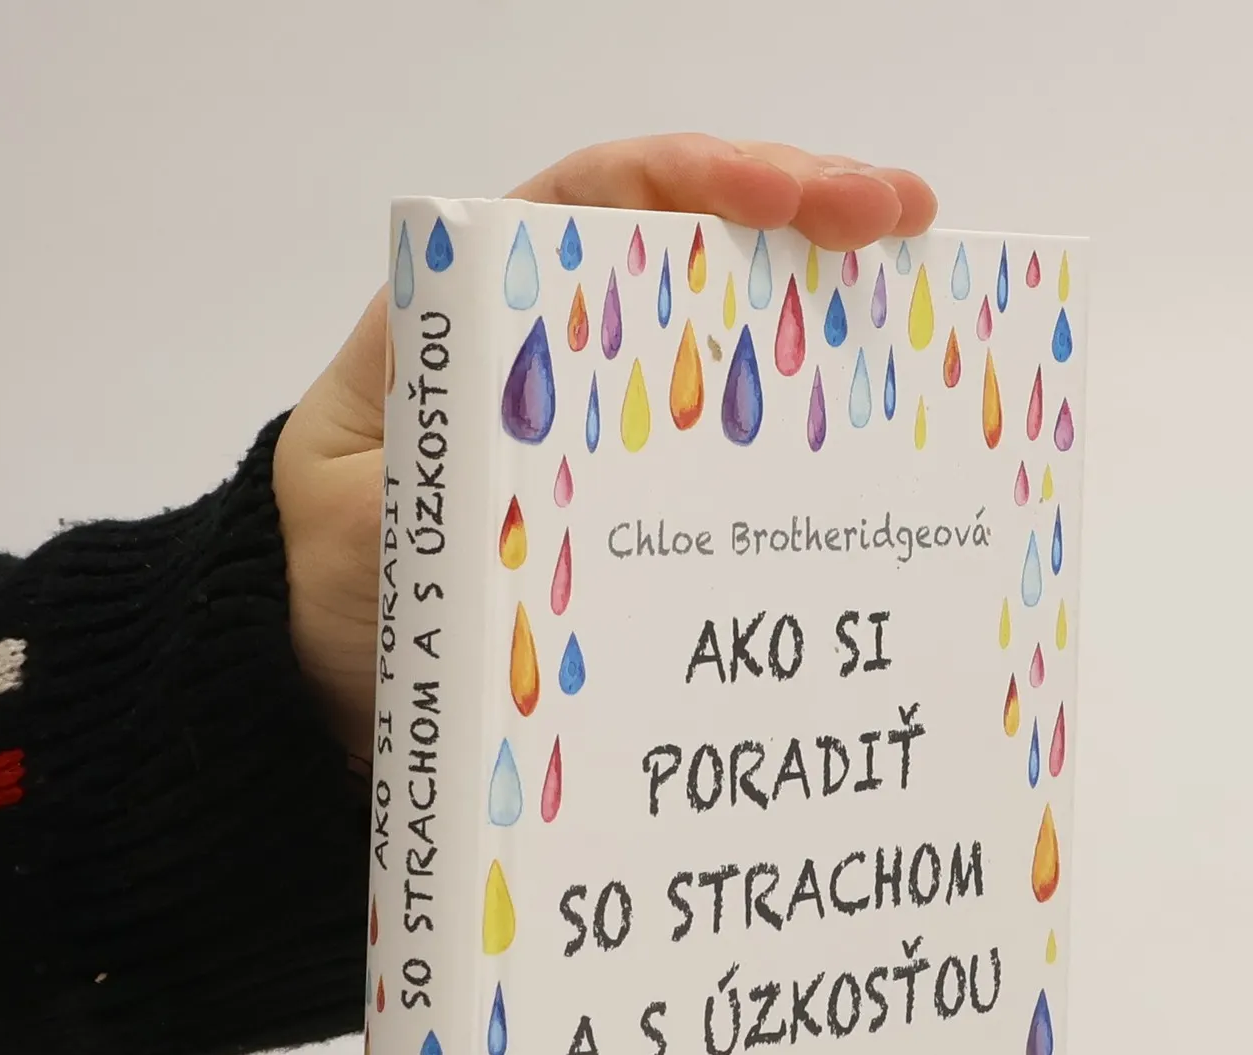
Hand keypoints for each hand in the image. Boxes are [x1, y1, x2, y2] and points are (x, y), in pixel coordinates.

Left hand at [273, 136, 936, 760]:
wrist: (327, 676)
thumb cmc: (336, 583)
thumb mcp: (360, 517)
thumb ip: (432, 477)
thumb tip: (532, 477)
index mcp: (480, 317)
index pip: (596, 201)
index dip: (697, 179)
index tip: (786, 200)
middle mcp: (560, 350)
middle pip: (688, 243)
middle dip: (802, 212)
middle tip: (902, 218)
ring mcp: (611, 424)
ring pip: (728, 334)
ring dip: (824, 306)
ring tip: (926, 290)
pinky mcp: (641, 501)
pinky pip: (732, 448)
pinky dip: (805, 426)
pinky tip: (877, 420)